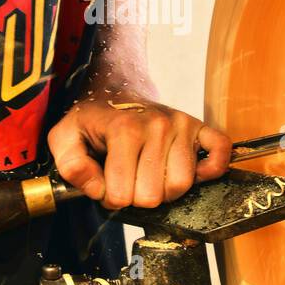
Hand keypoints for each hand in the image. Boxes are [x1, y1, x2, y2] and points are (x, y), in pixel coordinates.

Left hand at [47, 95, 231, 210]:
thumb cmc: (91, 117)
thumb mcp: (64, 137)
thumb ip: (70, 166)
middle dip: (136, 196)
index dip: (109, 198)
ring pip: (182, 186)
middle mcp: (158, 126)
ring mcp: (182, 125)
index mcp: (124, 130)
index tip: (105, 182)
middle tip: (127, 178)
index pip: (121, 195)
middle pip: (154, 196)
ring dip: (164, 189)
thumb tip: (97, 189)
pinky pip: (220, 154)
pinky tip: (187, 171)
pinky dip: (209, 171)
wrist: (116, 87)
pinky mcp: (199, 127)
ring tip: (148, 174)